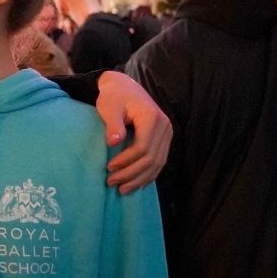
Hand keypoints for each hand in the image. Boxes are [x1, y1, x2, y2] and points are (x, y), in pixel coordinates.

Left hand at [95, 70, 171, 194]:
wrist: (124, 87)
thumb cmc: (114, 97)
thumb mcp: (110, 107)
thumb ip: (113, 124)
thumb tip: (113, 142)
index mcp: (152, 118)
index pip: (143, 147)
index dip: (126, 161)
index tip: (109, 168)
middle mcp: (165, 127)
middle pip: (152, 159)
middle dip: (132, 174)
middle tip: (111, 182)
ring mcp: (167, 134)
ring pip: (158, 164)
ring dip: (140, 179)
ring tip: (122, 189)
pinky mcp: (164, 140)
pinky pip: (160, 161)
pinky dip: (148, 175)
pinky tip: (136, 184)